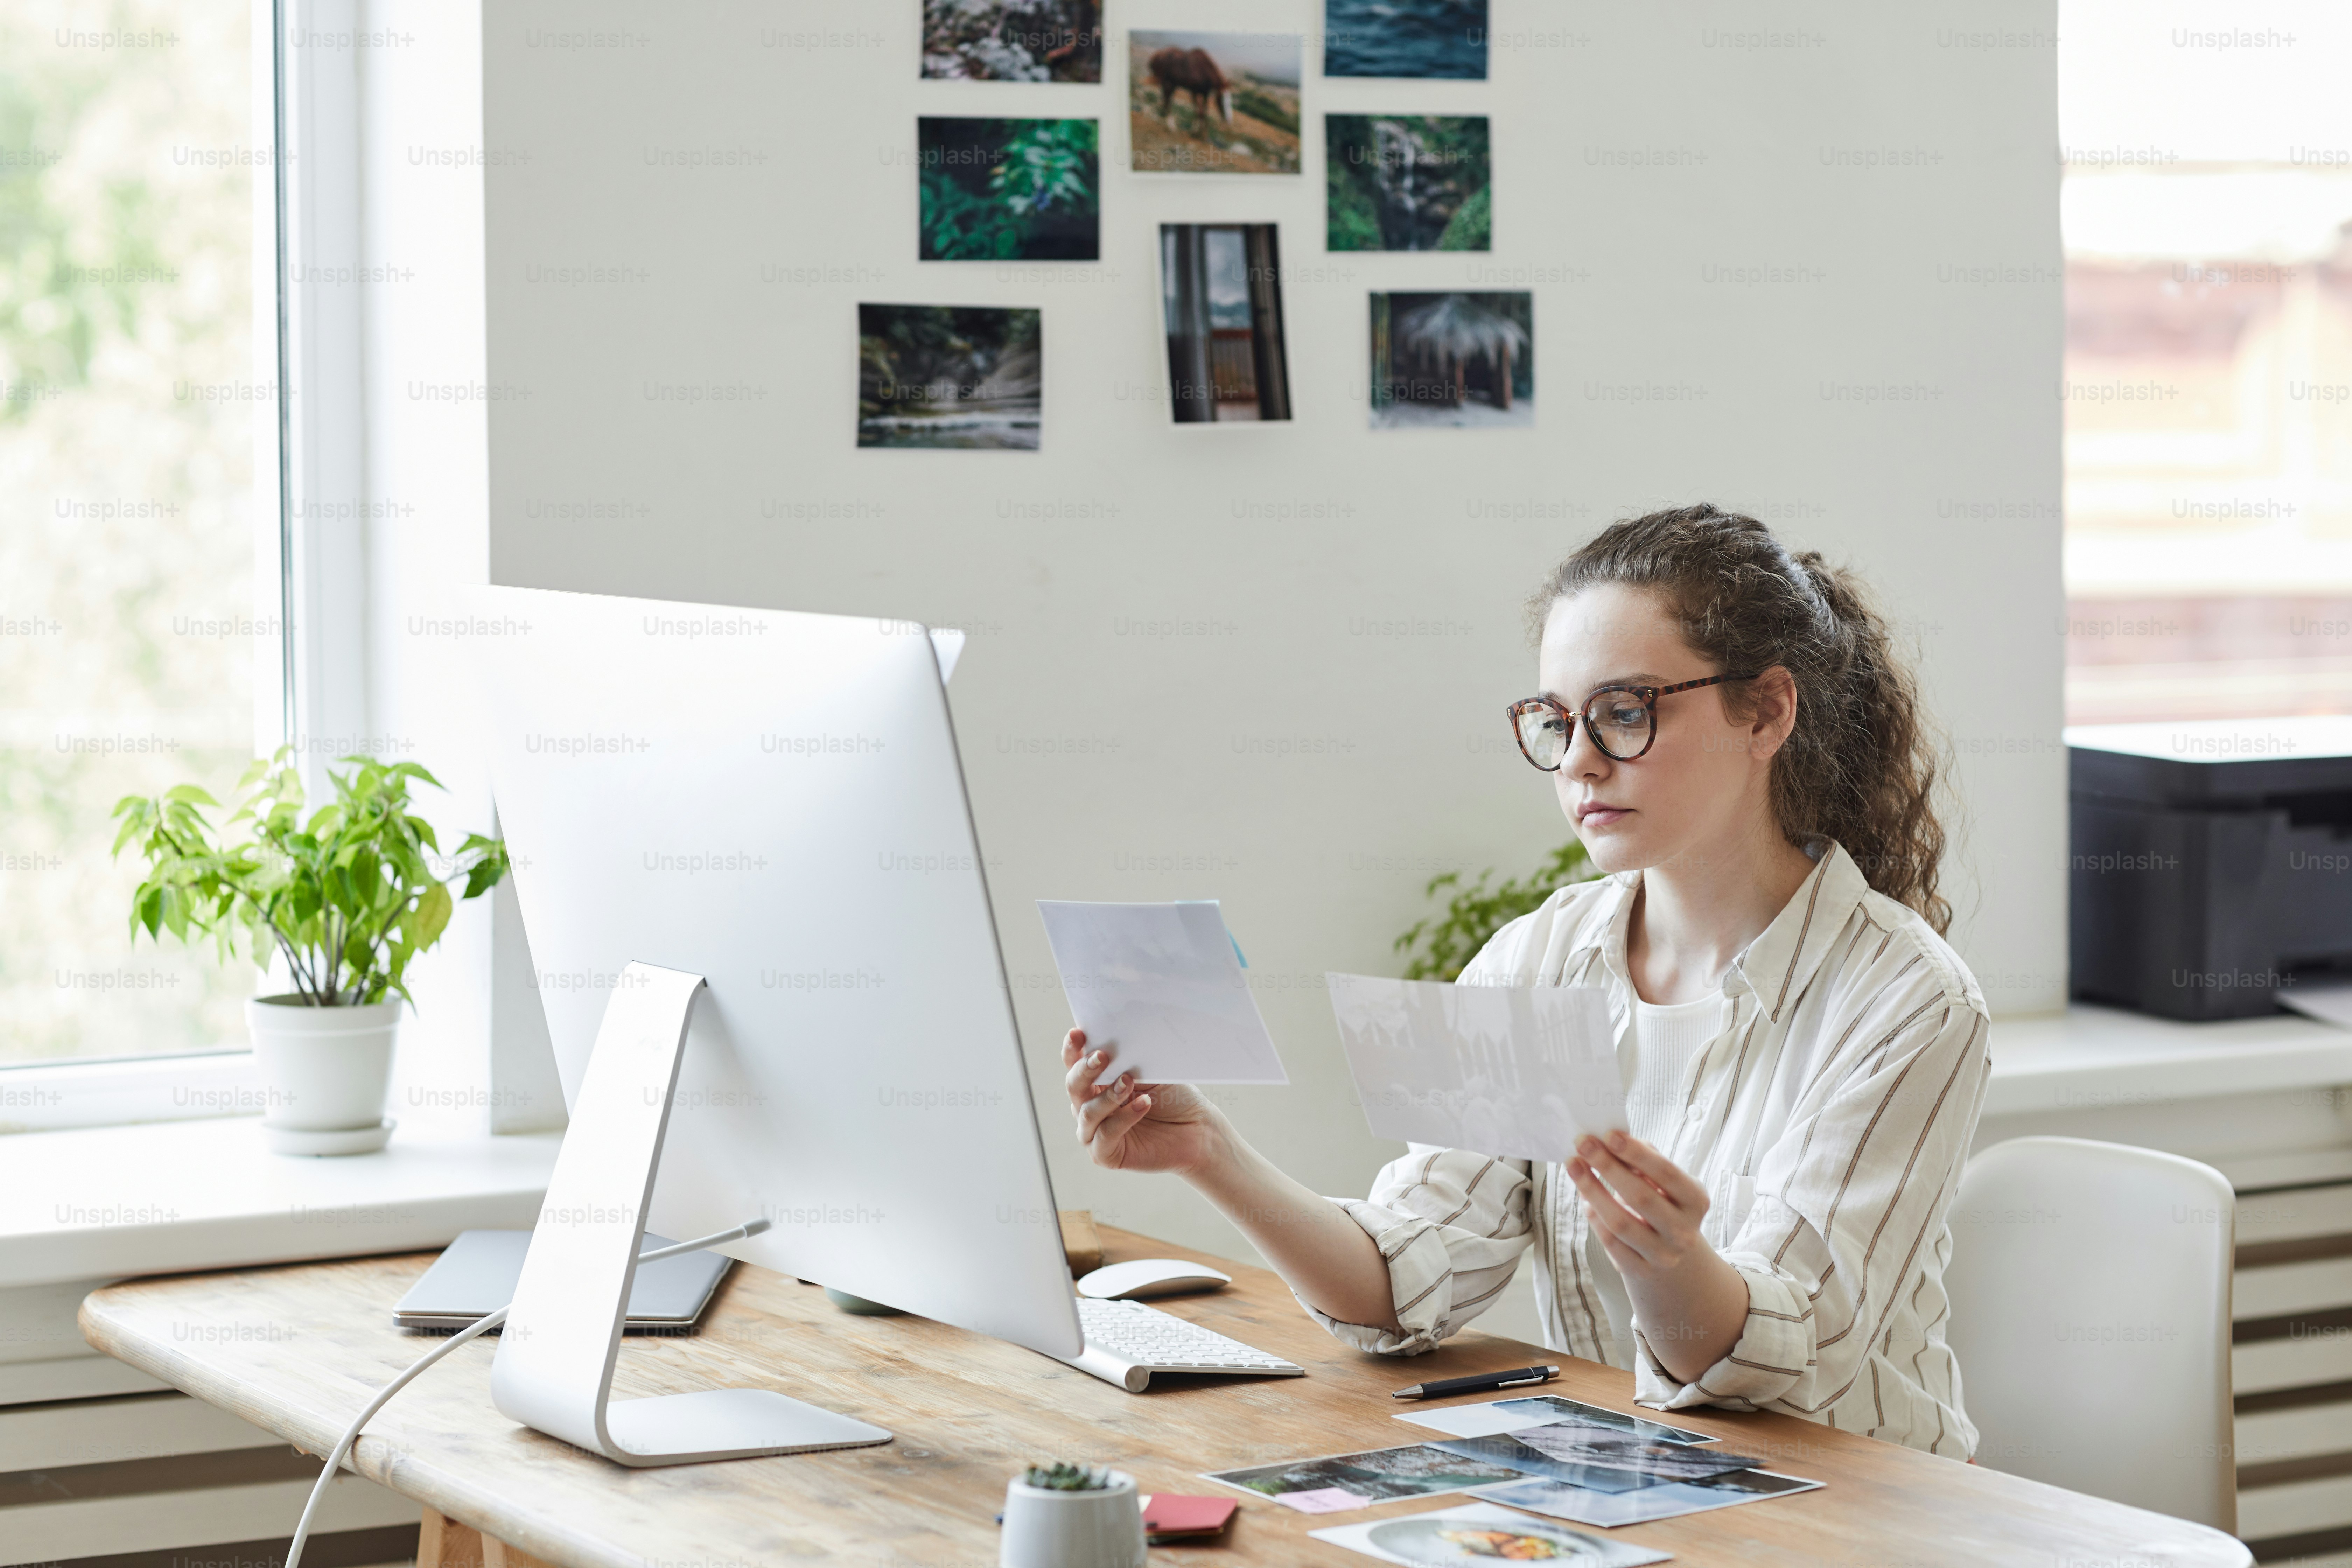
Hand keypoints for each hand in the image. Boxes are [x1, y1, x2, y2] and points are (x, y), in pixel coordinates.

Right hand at [1061, 1028, 1222, 1175]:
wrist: (1197, 1128)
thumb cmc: (1173, 1097)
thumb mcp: (1150, 1071)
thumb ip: (1128, 1060)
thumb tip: (1113, 1040)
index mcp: (1095, 1082)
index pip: (1074, 1063)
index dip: (1072, 1049)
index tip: (1078, 1033)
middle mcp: (1088, 1106)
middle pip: (1074, 1086)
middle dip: (1085, 1069)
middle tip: (1102, 1056)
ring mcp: (1093, 1131)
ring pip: (1087, 1112)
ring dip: (1109, 1095)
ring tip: (1129, 1080)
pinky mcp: (1104, 1154)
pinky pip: (1105, 1135)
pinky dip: (1123, 1118)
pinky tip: (1143, 1104)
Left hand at [1565, 1129, 1749, 1383]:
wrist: (1671, 1253)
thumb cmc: (1662, 1204)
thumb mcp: (1664, 1183)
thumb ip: (1645, 1160)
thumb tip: (1613, 1138)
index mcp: (1695, 1200)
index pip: (1666, 1173)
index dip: (1637, 1154)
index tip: (1608, 1134)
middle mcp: (1684, 1230)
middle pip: (1641, 1197)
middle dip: (1608, 1167)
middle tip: (1583, 1145)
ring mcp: (1664, 1255)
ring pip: (1621, 1223)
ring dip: (1593, 1191)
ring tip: (1575, 1167)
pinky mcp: (1641, 1271)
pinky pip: (1611, 1244)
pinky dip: (1595, 1220)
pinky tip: (1585, 1200)